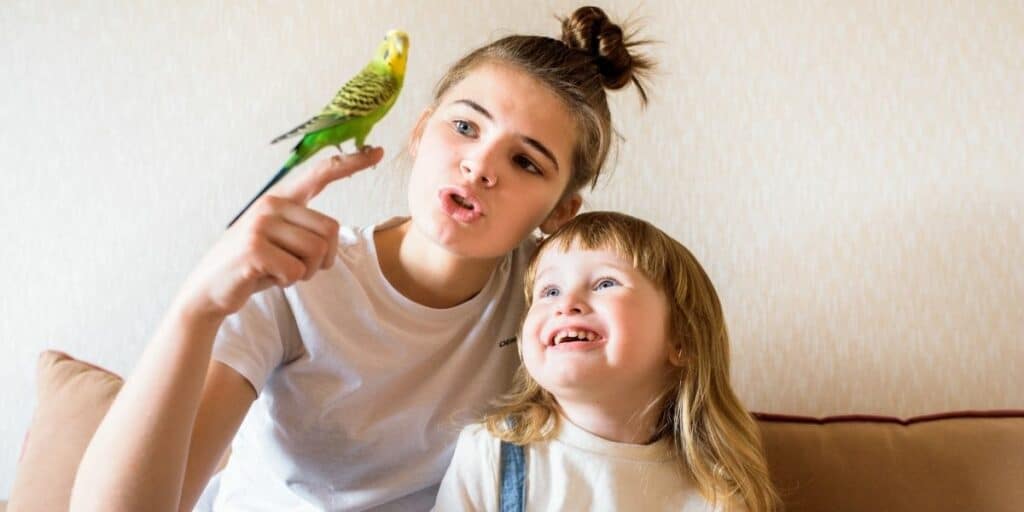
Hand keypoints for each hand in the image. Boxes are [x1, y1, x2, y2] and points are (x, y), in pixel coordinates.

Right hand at [177, 148, 383, 319]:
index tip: (378, 152)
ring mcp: (261, 224)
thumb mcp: (280, 241)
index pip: (321, 174)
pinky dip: (288, 282)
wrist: (209, 291)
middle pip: (331, 230)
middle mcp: (271, 205)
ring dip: (304, 272)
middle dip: (323, 259)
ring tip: (278, 272)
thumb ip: (303, 230)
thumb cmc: (253, 267)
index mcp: (281, 200)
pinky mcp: (254, 247)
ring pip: (317, 252)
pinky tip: (266, 278)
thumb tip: (332, 232)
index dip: (352, 163)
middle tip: (297, 269)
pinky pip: (296, 270)